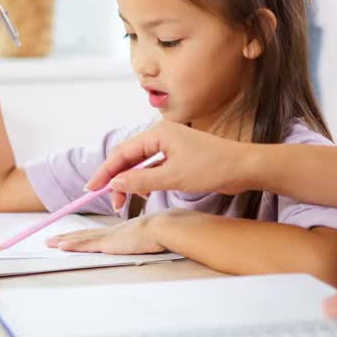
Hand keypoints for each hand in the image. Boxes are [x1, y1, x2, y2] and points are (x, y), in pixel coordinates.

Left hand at [45, 213, 169, 254]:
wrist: (166, 227)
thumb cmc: (165, 230)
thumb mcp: (154, 235)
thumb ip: (149, 238)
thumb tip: (153, 241)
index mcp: (122, 231)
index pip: (97, 234)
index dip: (83, 235)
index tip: (73, 236)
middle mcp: (113, 232)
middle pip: (85, 234)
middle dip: (67, 237)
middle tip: (52, 239)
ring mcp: (110, 237)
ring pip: (81, 238)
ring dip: (64, 241)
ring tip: (50, 243)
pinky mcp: (109, 243)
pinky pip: (86, 244)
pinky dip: (73, 244)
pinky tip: (61, 246)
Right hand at [84, 120, 251, 209]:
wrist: (245, 167)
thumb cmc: (213, 167)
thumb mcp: (173, 177)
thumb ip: (141, 180)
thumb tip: (115, 183)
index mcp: (158, 134)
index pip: (122, 153)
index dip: (105, 171)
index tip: (92, 189)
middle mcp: (162, 137)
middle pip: (129, 158)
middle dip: (116, 180)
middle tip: (111, 202)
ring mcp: (170, 147)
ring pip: (141, 165)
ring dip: (131, 183)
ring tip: (124, 203)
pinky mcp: (179, 158)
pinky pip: (154, 169)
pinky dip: (145, 182)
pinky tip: (143, 195)